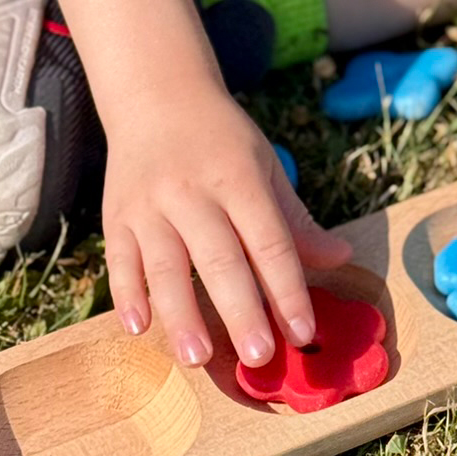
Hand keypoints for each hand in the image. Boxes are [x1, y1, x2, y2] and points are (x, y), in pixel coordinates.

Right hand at [101, 78, 350, 369]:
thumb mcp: (264, 167)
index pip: (268, 241)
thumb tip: (340, 259)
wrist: (156, 96)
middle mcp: (192, 193)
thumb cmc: (220, 140)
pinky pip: (120, 261)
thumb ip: (295, 221)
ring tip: (198, 359)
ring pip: (165, 267)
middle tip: (259, 357)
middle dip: (240, 311)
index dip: (287, 289)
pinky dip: (126, 295)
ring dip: (181, 315)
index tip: (304, 333)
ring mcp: (149, 206)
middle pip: (219, 259)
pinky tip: (138, 328)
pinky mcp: (116, 217)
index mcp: (238, 179)